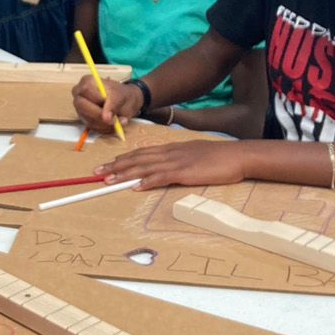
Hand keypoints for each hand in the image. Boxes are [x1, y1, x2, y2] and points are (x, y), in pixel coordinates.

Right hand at [73, 75, 141, 129]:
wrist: (124, 102)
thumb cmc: (121, 95)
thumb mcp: (121, 96)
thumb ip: (113, 104)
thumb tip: (106, 118)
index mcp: (87, 82)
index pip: (86, 90)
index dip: (98, 99)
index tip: (111, 105)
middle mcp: (79, 95)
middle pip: (82, 106)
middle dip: (100, 115)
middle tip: (114, 120)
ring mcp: (80, 108)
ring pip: (88, 119)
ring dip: (105, 124)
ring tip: (117, 121)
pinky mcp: (84, 119)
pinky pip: (92, 127)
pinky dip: (105, 128)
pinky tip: (112, 124)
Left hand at [97, 140, 247, 188]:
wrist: (238, 156)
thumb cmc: (220, 157)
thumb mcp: (195, 155)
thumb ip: (180, 159)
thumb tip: (167, 168)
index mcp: (172, 148)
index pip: (142, 152)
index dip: (123, 158)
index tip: (108, 163)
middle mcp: (171, 152)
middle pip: (137, 158)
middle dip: (116, 165)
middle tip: (97, 172)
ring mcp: (177, 162)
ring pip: (144, 167)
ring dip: (124, 174)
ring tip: (107, 180)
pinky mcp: (185, 172)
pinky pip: (162, 176)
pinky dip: (146, 181)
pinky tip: (135, 186)